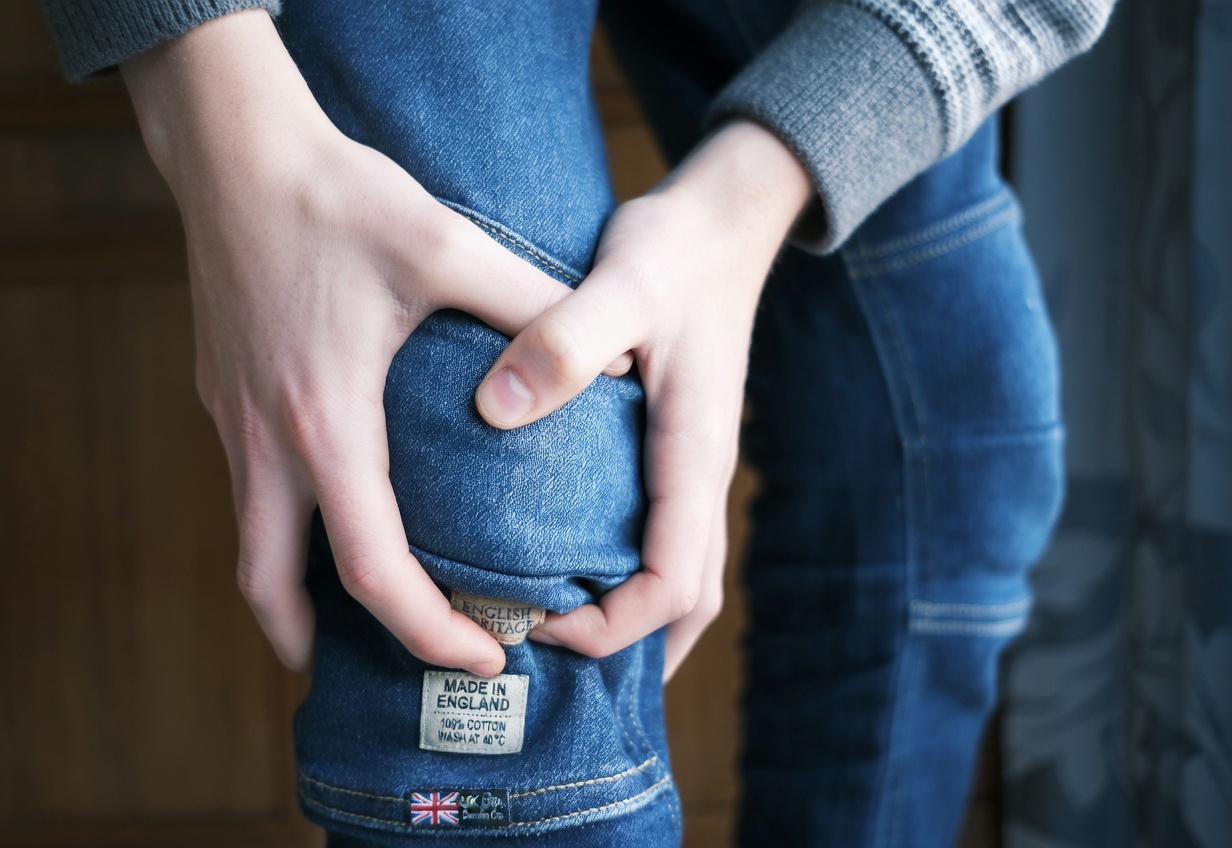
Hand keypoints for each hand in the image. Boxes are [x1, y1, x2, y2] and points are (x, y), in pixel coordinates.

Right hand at [122, 10, 571, 674]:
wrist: (234, 149)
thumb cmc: (337, 197)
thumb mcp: (444, 246)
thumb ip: (530, 306)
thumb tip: (613, 353)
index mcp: (327, 423)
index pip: (372, 569)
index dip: (430, 632)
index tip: (488, 657)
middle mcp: (266, 438)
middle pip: (271, 587)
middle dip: (325, 645)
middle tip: (389, 668)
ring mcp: (232, 419)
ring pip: (247, 546)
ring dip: (292, 597)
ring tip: (346, 618)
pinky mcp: (222, 393)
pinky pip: (247, 493)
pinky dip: (284, 531)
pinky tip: (331, 508)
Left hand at [475, 120, 811, 678]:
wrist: (725, 220)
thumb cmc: (676, 250)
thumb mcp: (621, 284)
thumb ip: (566, 342)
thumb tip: (496, 410)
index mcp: (694, 456)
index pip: (670, 583)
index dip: (609, 626)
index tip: (536, 623)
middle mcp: (703, 474)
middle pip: (688, 602)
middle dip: (624, 646)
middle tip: (542, 652)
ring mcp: (696, 465)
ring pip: (684, 577)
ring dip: (635, 623)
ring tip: (560, 639)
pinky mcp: (678, 448)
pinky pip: (668, 538)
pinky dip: (633, 578)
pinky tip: (578, 570)